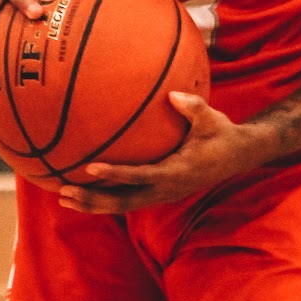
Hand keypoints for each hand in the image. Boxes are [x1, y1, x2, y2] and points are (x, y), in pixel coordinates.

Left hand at [58, 93, 274, 214]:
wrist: (237, 156)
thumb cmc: (222, 133)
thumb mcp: (212, 118)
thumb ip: (193, 107)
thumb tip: (172, 94)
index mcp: (177, 174)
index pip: (141, 177)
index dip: (116, 175)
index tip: (91, 168)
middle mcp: (166, 190)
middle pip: (124, 202)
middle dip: (93, 199)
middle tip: (65, 192)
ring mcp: (161, 195)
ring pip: (122, 206)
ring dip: (93, 204)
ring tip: (63, 198)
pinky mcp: (157, 193)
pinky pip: (127, 199)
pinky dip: (104, 198)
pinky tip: (82, 190)